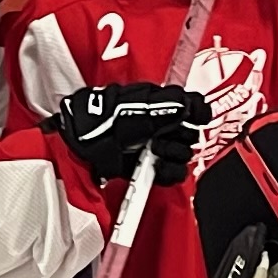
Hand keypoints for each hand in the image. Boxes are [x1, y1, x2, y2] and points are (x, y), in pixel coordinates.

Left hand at [53, 80, 211, 190]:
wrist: (80, 143)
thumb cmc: (102, 118)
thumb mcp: (138, 107)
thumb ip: (169, 105)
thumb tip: (191, 106)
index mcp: (158, 103)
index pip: (190, 106)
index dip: (197, 112)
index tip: (198, 118)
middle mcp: (158, 125)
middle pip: (189, 134)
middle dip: (181, 137)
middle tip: (163, 135)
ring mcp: (153, 147)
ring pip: (183, 155)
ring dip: (173, 155)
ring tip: (155, 151)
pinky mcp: (146, 169)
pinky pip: (171, 174)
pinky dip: (167, 173)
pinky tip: (156, 168)